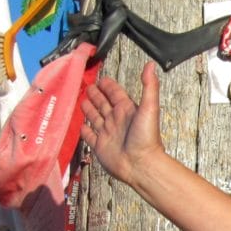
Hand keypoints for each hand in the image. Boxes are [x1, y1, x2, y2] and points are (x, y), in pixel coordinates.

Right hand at [79, 61, 163, 187]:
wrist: (140, 165)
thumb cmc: (146, 137)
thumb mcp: (149, 108)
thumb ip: (149, 86)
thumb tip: (150, 65)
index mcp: (126, 109)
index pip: (115, 93)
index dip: (108, 86)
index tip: (101, 79)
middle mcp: (116, 120)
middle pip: (103, 103)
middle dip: (96, 95)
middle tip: (88, 86)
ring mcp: (107, 133)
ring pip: (95, 117)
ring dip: (88, 109)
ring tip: (82, 100)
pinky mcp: (99, 145)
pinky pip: (89, 135)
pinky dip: (84, 130)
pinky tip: (80, 125)